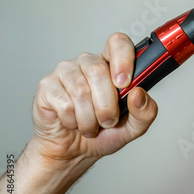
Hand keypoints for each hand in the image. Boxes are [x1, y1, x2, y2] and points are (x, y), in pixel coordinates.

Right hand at [31, 33, 157, 163]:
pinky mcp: (47, 86)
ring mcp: (66, 72)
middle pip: (99, 71)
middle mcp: (89, 63)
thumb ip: (146, 111)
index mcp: (112, 65)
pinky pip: (64, 103)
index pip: (119, 44)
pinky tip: (73, 122)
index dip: (123, 59)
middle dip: (107, 105)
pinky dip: (73, 121)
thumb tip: (139, 94)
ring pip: (81, 90)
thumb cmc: (104, 132)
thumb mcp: (134, 127)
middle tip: (108, 121)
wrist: (74, 149)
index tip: (124, 83)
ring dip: (90, 118)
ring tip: (90, 126)